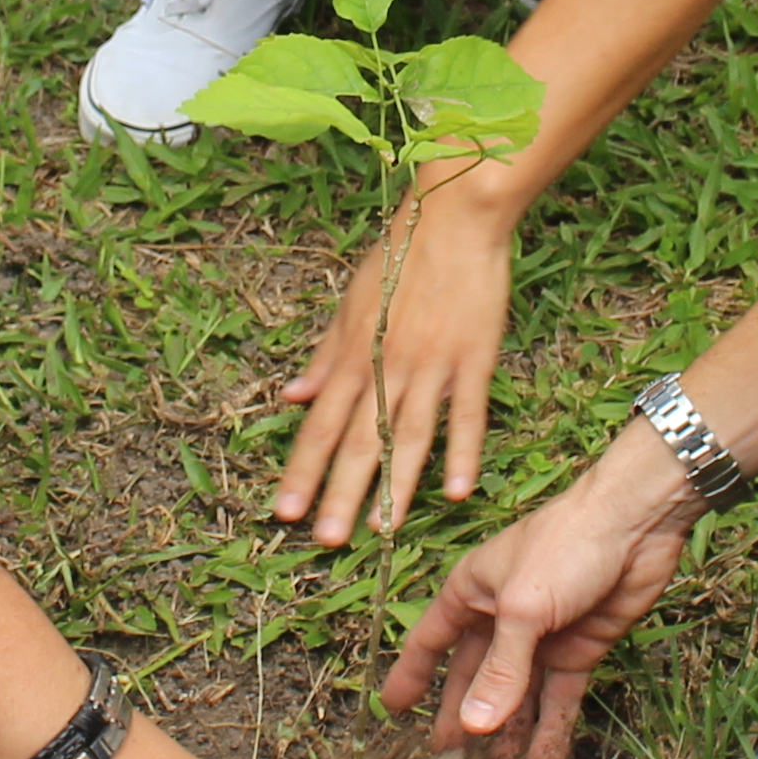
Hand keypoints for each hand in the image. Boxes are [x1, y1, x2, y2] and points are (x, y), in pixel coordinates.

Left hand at [269, 180, 517, 545]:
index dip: (302, 469)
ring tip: (381, 532)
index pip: (321, 423)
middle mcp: (387, 366)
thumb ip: (323, 355)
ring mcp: (432, 366)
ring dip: (394, 487)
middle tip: (325, 541)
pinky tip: (457, 492)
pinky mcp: (474, 360)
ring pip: (409, 436)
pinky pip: (468, 415)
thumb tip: (292, 397)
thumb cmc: (399, 256)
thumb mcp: (350, 302)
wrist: (454, 218)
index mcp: (353, 354)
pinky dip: (463, 453)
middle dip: (339, 493)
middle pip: (360, 439)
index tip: (283, 511)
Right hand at [379, 440, 696, 758]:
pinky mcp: (579, 650)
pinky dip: (550, 732)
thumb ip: (500, 671)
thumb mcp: (523, 609)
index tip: (393, 712)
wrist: (637, 525)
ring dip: (507, 735)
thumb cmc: (566, 545)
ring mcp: (541, 637)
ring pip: (517, 696)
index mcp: (471, 593)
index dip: (412, 676)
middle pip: (474, 678)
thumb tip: (472, 726)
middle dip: (463, 719)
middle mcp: (501, 617)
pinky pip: (558, 699)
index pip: (431, 642)